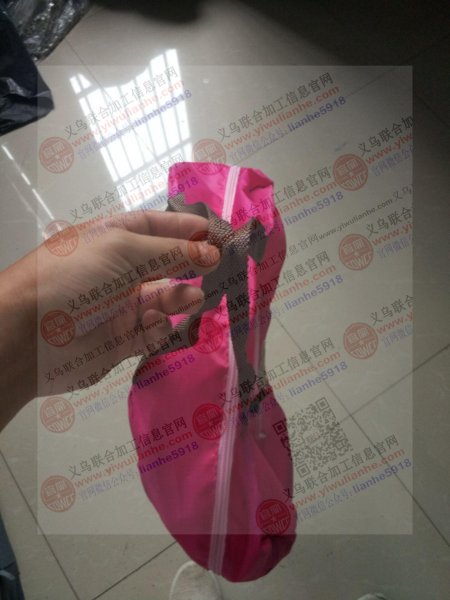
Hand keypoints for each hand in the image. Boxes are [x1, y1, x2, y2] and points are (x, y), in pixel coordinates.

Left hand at [0, 210, 219, 429]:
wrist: (29, 336)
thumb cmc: (73, 278)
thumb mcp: (122, 250)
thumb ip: (171, 252)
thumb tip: (213, 253)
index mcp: (113, 238)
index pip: (156, 226)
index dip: (187, 227)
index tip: (219, 233)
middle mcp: (120, 270)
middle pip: (166, 263)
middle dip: (192, 264)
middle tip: (220, 266)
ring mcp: (122, 305)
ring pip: (166, 298)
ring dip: (182, 296)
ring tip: (194, 297)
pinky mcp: (123, 339)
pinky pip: (155, 331)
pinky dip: (162, 326)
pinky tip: (156, 322)